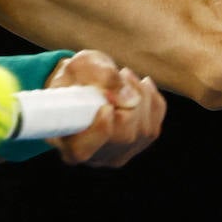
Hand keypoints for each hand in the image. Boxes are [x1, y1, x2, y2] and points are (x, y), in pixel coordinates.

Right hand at [45, 49, 164, 167]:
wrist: (84, 81)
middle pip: (124, 137)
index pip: (83, 150)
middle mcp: (92, 156)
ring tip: (125, 77)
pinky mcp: (137, 146)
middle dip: (129, 101)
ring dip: (142, 97)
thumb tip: (129, 99)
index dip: (99, 130)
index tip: (106, 107)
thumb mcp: (81, 65)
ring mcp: (117, 154)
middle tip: (122, 74)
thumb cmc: (76, 75)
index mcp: (66, 142)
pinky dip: (152, 101)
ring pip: (144, 131)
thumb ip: (101, 77)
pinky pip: (155, 125)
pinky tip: (138, 86)